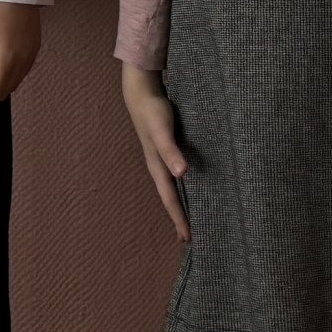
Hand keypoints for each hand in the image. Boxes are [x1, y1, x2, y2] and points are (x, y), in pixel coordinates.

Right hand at [121, 63, 189, 239]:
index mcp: (158, 168)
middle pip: (171, 198)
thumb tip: (181, 173)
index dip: (179, 219)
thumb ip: (171, 151)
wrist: (141, 93)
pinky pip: (175, 174)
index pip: (171, 200)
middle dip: (179, 217)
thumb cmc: (153, 112)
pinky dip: (183, 186)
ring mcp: (162, 159)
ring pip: (172, 188)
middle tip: (189, 238)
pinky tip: (190, 185)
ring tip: (188, 218)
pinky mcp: (167, 149)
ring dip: (180, 203)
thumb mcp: (162, 132)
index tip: (187, 238)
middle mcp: (159, 167)